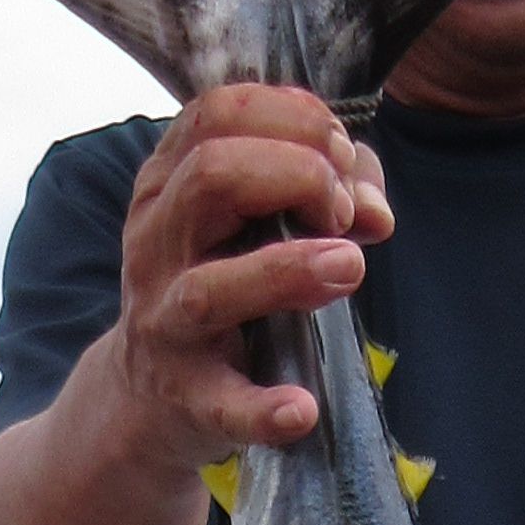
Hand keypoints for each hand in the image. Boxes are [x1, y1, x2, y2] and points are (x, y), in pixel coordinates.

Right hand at [112, 85, 393, 464]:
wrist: (148, 396)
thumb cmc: (219, 286)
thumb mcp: (252, 223)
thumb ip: (322, 194)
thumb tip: (376, 212)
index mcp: (168, 183)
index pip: (220, 114)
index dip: (296, 120)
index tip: (340, 157)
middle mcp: (156, 243)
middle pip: (212, 176)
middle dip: (298, 176)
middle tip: (341, 214)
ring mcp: (165, 322)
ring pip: (210, 287)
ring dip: (288, 270)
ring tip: (348, 265)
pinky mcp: (186, 398)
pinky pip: (222, 404)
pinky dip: (263, 410)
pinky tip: (303, 409)